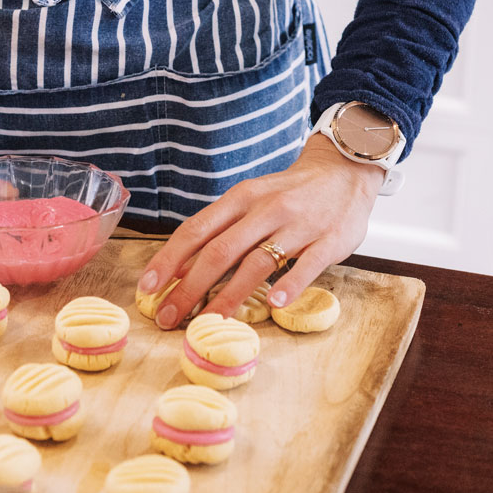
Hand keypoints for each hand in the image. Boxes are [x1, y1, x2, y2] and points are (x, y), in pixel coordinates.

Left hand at [138, 133, 384, 328]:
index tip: (147, 286)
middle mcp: (265, 209)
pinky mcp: (329, 241)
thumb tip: (178, 266)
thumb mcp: (249, 200)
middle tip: (167, 316)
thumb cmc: (288, 193)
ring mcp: (298, 225)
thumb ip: (220, 229)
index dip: (169, 259)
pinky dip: (290, 284)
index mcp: (240, 198)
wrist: (345, 171)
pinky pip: (307, 264)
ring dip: (229, 295)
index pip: (196, 230)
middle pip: (220, 251)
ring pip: (257, 262)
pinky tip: (274, 303)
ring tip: (208, 321)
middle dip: (189, 287)